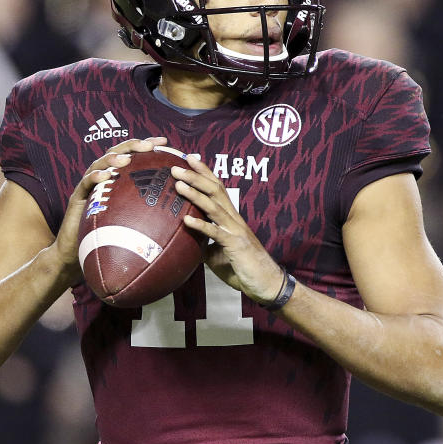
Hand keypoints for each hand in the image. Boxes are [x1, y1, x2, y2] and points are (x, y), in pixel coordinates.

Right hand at [53, 137, 167, 278]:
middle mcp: (102, 179)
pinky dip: (94, 177)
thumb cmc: (107, 239)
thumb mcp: (131, 223)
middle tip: (149, 145)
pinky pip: (85, 184)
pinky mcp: (76, 197)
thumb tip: (180, 211)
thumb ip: (149, 212)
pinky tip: (105, 176)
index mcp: (116, 181)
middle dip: (133, 146)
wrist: (77, 254)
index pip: (132, 157)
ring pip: (99, 164)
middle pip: (116, 154)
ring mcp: (88, 186)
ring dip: (113, 158)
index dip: (147, 147)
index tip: (165, 143)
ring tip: (126, 158)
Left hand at [171, 155, 283, 303]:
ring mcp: (235, 231)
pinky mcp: (235, 246)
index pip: (217, 188)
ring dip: (195, 194)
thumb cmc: (243, 268)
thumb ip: (204, 242)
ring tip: (179, 184)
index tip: (188, 159)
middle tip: (176, 166)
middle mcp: (234, 219)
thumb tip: (185, 240)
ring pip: (214, 206)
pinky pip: (216, 233)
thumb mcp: (217, 253)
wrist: (266, 284)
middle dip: (196, 176)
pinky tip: (186, 221)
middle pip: (215, 190)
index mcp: (230, 218)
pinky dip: (201, 226)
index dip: (204, 172)